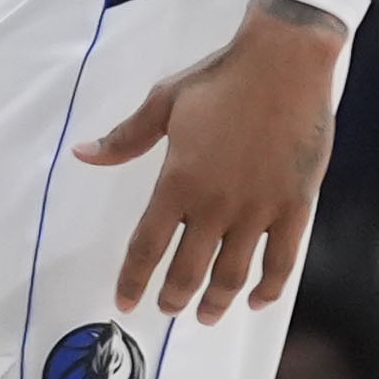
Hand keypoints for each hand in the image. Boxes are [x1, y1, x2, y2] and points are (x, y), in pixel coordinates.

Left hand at [74, 0, 342, 323]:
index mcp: (178, 181)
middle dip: (173, 296)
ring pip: (234, 272)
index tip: (125, 302)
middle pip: (189, 268)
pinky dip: (269, 286)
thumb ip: (124, 139)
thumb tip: (83, 154)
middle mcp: (216, 204)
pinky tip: (257, 298)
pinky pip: (283, 259)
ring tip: (206, 315)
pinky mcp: (295, 205)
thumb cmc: (220, 79)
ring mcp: (259, 208)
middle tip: (166, 310)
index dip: (134, 279)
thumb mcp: (162, 103)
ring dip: (218, 300)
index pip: (147, 245)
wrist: (284, 63)